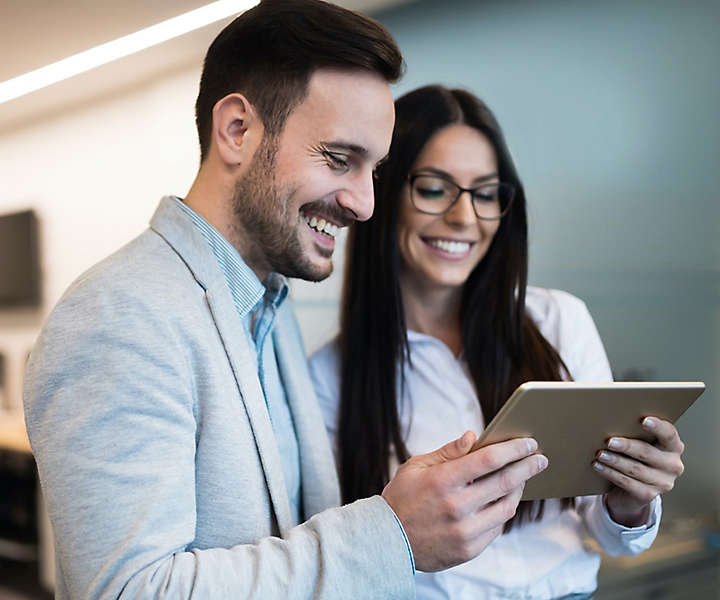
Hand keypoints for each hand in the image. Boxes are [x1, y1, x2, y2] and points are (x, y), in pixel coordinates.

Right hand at [381, 431, 547, 571]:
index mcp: (443, 481)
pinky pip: (497, 527)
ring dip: (519, 489)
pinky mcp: (469, 549)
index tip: (528, 442)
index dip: (513, 449)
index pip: (488, 460)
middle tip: (541, 458)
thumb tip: (473, 437)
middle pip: (504, 482)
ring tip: (522, 478)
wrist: (388, 541)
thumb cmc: (402, 498)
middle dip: (527, 467)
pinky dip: (503, 510)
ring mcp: (465, 531)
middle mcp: (456, 506)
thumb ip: (448, 452)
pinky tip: (503, 500)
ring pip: (506, 507)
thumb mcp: (416, 467)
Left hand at [592, 417, 684, 526]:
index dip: (658, 427)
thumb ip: (634, 432)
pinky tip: (598, 466)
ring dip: (615, 461)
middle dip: (627, 446)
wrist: (631, 489)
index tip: (643, 420)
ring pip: (635, 469)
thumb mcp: (639, 443)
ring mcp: (663, 482)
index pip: (669, 434)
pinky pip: (627, 483)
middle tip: (609, 441)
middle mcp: (673, 465)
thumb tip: (611, 420)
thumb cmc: (634, 456)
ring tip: (599, 454)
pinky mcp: (649, 495)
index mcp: (673, 447)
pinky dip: (610, 473)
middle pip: (648, 453)